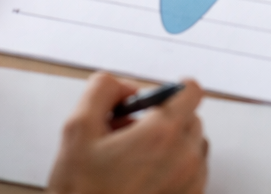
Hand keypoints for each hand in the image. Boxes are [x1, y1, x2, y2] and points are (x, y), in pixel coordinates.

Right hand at [47, 74, 207, 193]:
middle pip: (190, 117)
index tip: (154, 100)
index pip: (191, 91)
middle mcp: (184, 158)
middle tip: (129, 134)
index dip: (171, 90)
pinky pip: (192, 172)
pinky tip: (143, 180)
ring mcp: (191, 183)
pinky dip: (174, 169)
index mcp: (161, 134)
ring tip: (134, 161)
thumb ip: (103, 90)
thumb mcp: (77, 130)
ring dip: (170, 145)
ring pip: (192, 145)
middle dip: (163, 119)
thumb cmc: (82, 193)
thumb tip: (126, 87)